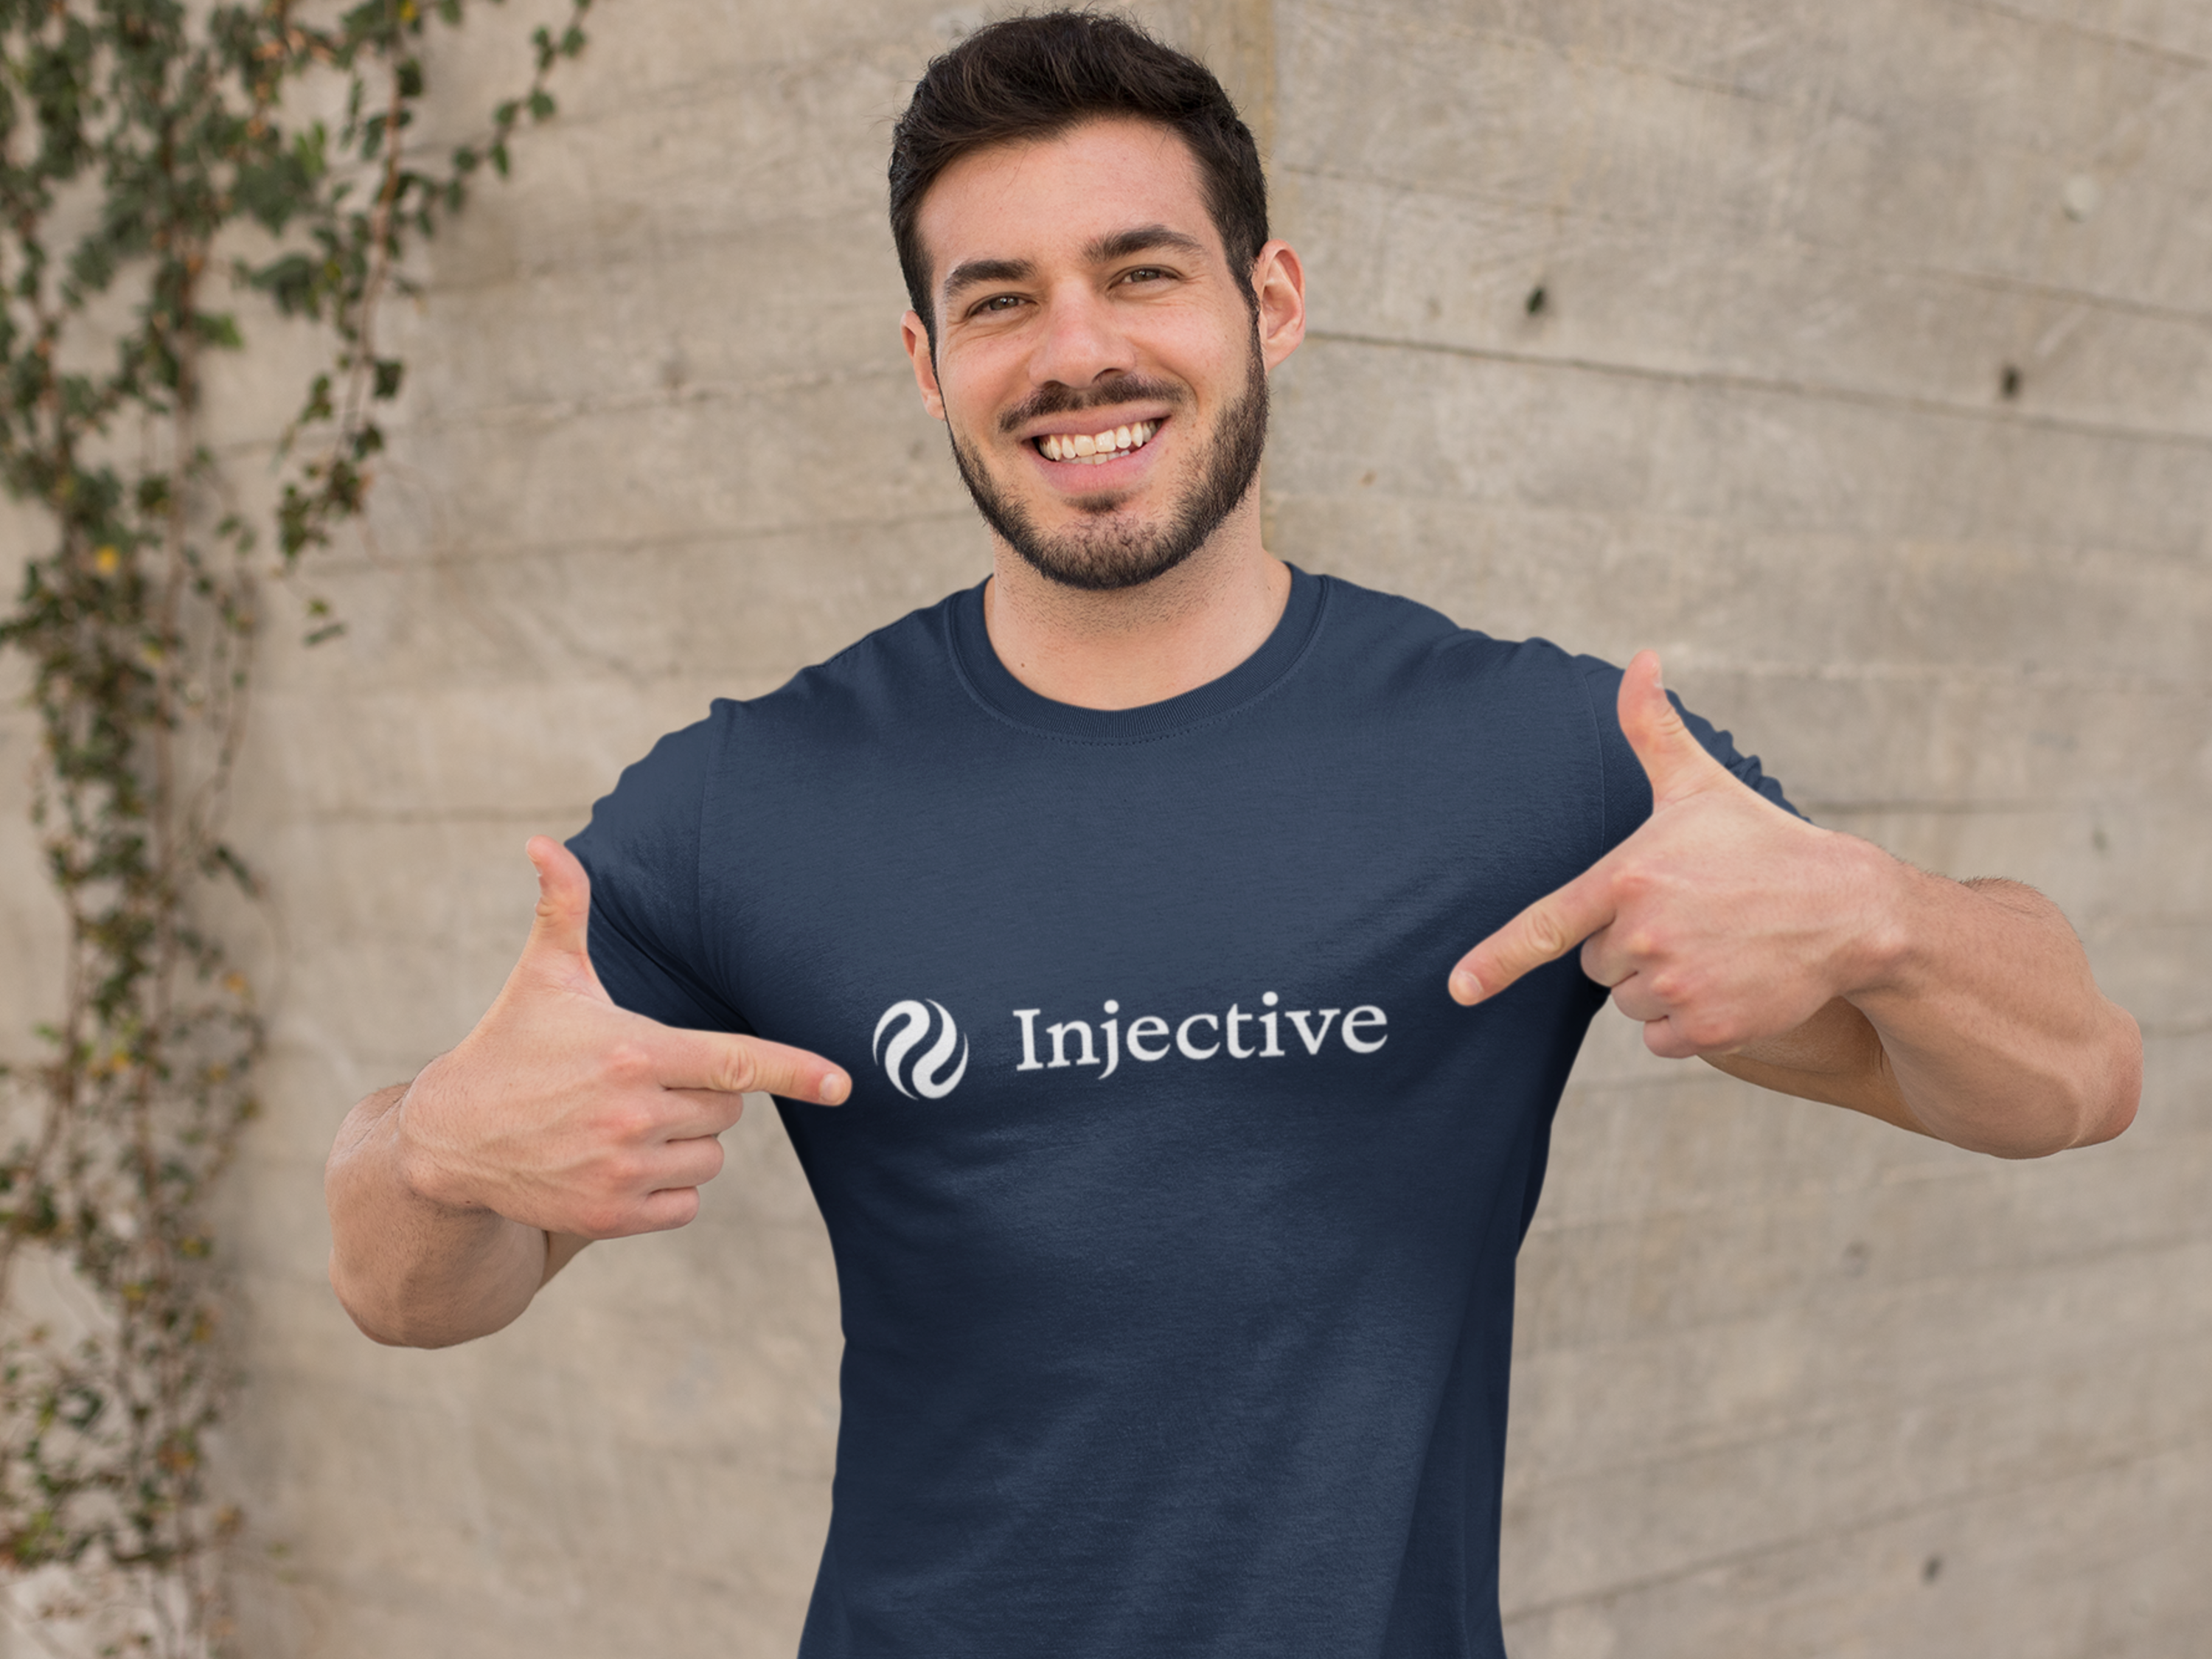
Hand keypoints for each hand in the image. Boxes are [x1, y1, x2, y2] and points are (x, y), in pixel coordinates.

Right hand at [395, 837, 848, 1238]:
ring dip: (686, 1142)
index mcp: (634, 1051)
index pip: (737, 1063)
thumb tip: (543, 841)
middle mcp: (634, 1114)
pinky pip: (686, 1204)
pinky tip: (621, 1162)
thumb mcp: (542, 976)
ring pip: (710, 1158)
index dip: (797, 1071)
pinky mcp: (611, 1217)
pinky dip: (668, 1188)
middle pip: (728, 1110)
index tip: (844, 1084)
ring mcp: (623, 1170)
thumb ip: (563, 907)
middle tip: (646, 1081)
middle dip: (702, 1094)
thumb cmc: (510, 1045)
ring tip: (627, 1121)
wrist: (449, 1140)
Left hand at [1448, 652, 1895, 1058]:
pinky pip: (1658, 1038)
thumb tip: (1640, 660)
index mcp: (1630, 878)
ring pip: (1626, 1001)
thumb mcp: (1701, 784)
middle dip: (1625, 945)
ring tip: (1708, 945)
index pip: (1547, 925)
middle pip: (1593, 963)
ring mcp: (1677, 985)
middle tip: (1683, 915)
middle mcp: (1645, 936)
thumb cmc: (1763, 842)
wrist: (1847, 911)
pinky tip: (1720, 982)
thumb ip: (1652, 728)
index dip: (1497, 960)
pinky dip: (1681, 1022)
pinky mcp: (1707, 1028)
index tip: (1458, 988)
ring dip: (1653, 983)